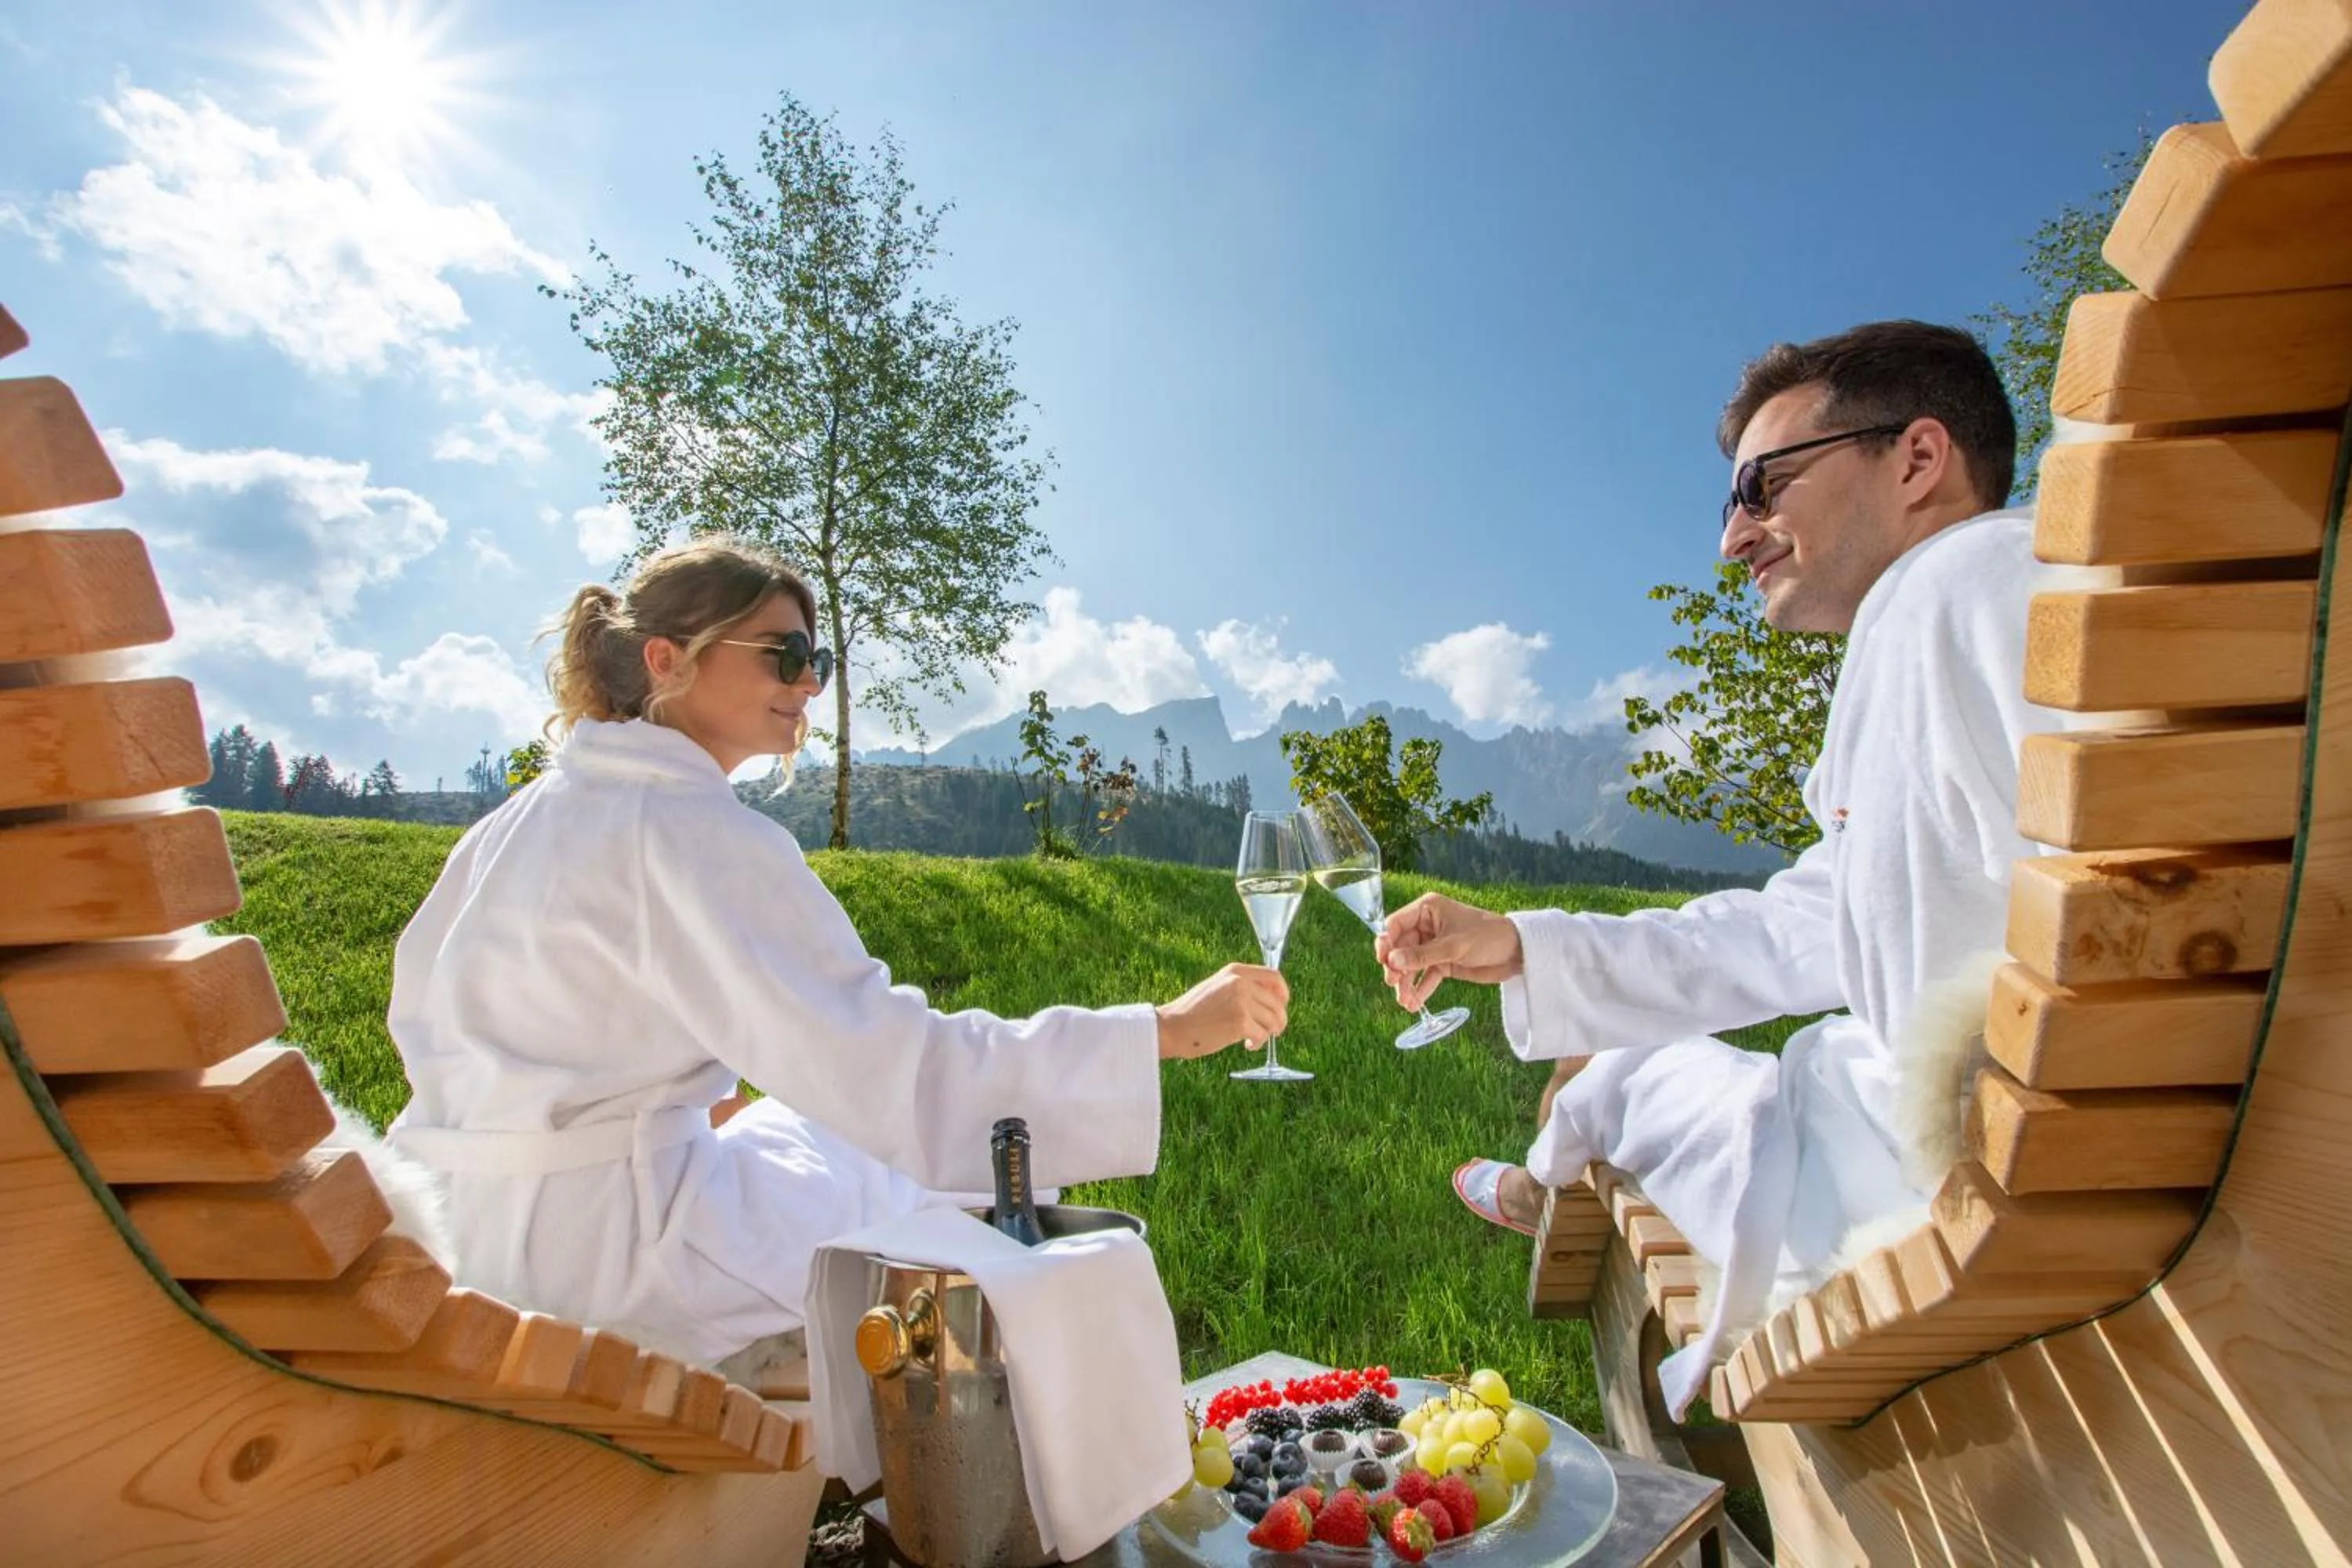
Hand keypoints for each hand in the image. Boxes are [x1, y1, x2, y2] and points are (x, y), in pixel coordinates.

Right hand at [1156, 963, 1290, 1060]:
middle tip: (1271, 1031)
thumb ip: (1241, 988)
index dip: (1283, 994)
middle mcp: (1240, 982)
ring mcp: (1241, 1001)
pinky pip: (1262, 1035)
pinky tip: (1246, 1045)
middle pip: (1277, 1003)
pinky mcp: (1240, 1022)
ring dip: (1267, 1033)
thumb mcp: (1217, 987)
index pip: (1274, 976)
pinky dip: (1258, 1043)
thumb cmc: (1192, 1012)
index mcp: (1236, 971)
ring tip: (1253, 1039)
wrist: (1172, 1027)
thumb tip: (1270, 1001)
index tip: (1280, 1007)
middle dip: (1279, 1020)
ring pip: (1273, 1020)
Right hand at [1375, 893, 1522, 1008]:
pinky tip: (1414, 1004)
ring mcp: (1434, 946)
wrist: (1518, 952)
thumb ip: (1422, 955)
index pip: (1395, 924)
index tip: (1384, 961)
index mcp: (1427, 910)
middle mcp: (1427, 926)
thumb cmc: (1488, 937)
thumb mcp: (1454, 946)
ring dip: (1406, 983)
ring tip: (1405, 1002)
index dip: (1386, 942)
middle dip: (1396, 967)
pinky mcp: (1443, 963)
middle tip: (1394, 983)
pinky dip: (1420, 989)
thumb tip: (1391, 962)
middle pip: (1400, 947)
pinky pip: (1425, 976)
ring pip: (1411, 965)